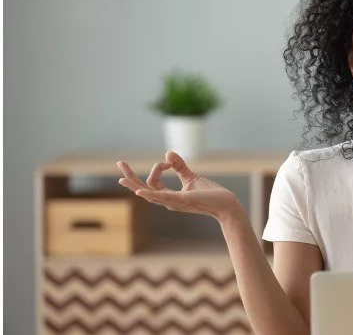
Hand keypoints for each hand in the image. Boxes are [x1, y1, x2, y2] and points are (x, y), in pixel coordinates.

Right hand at [116, 151, 242, 220]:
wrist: (226, 205)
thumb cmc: (210, 194)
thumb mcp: (191, 177)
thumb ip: (179, 166)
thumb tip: (168, 153)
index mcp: (169, 197)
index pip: (152, 182)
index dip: (158, 167)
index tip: (170, 161)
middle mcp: (169, 201)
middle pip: (143, 189)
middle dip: (130, 177)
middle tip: (119, 163)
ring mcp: (175, 202)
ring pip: (149, 193)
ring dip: (135, 184)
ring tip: (121, 178)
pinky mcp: (183, 200)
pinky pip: (163, 197)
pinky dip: (151, 194)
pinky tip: (139, 190)